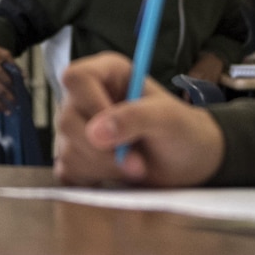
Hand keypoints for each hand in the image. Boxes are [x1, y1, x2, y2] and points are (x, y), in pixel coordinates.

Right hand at [54, 53, 224, 186]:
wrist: (187, 163)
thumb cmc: (182, 131)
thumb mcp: (168, 119)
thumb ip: (135, 118)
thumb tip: (95, 132)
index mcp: (107, 73)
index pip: (76, 78)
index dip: (90, 105)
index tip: (115, 132)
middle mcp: (86, 97)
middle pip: (67, 120)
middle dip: (103, 151)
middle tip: (138, 164)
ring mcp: (78, 128)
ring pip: (67, 151)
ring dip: (103, 168)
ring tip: (134, 168)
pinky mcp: (75, 156)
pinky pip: (67, 171)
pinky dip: (92, 180)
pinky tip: (116, 177)